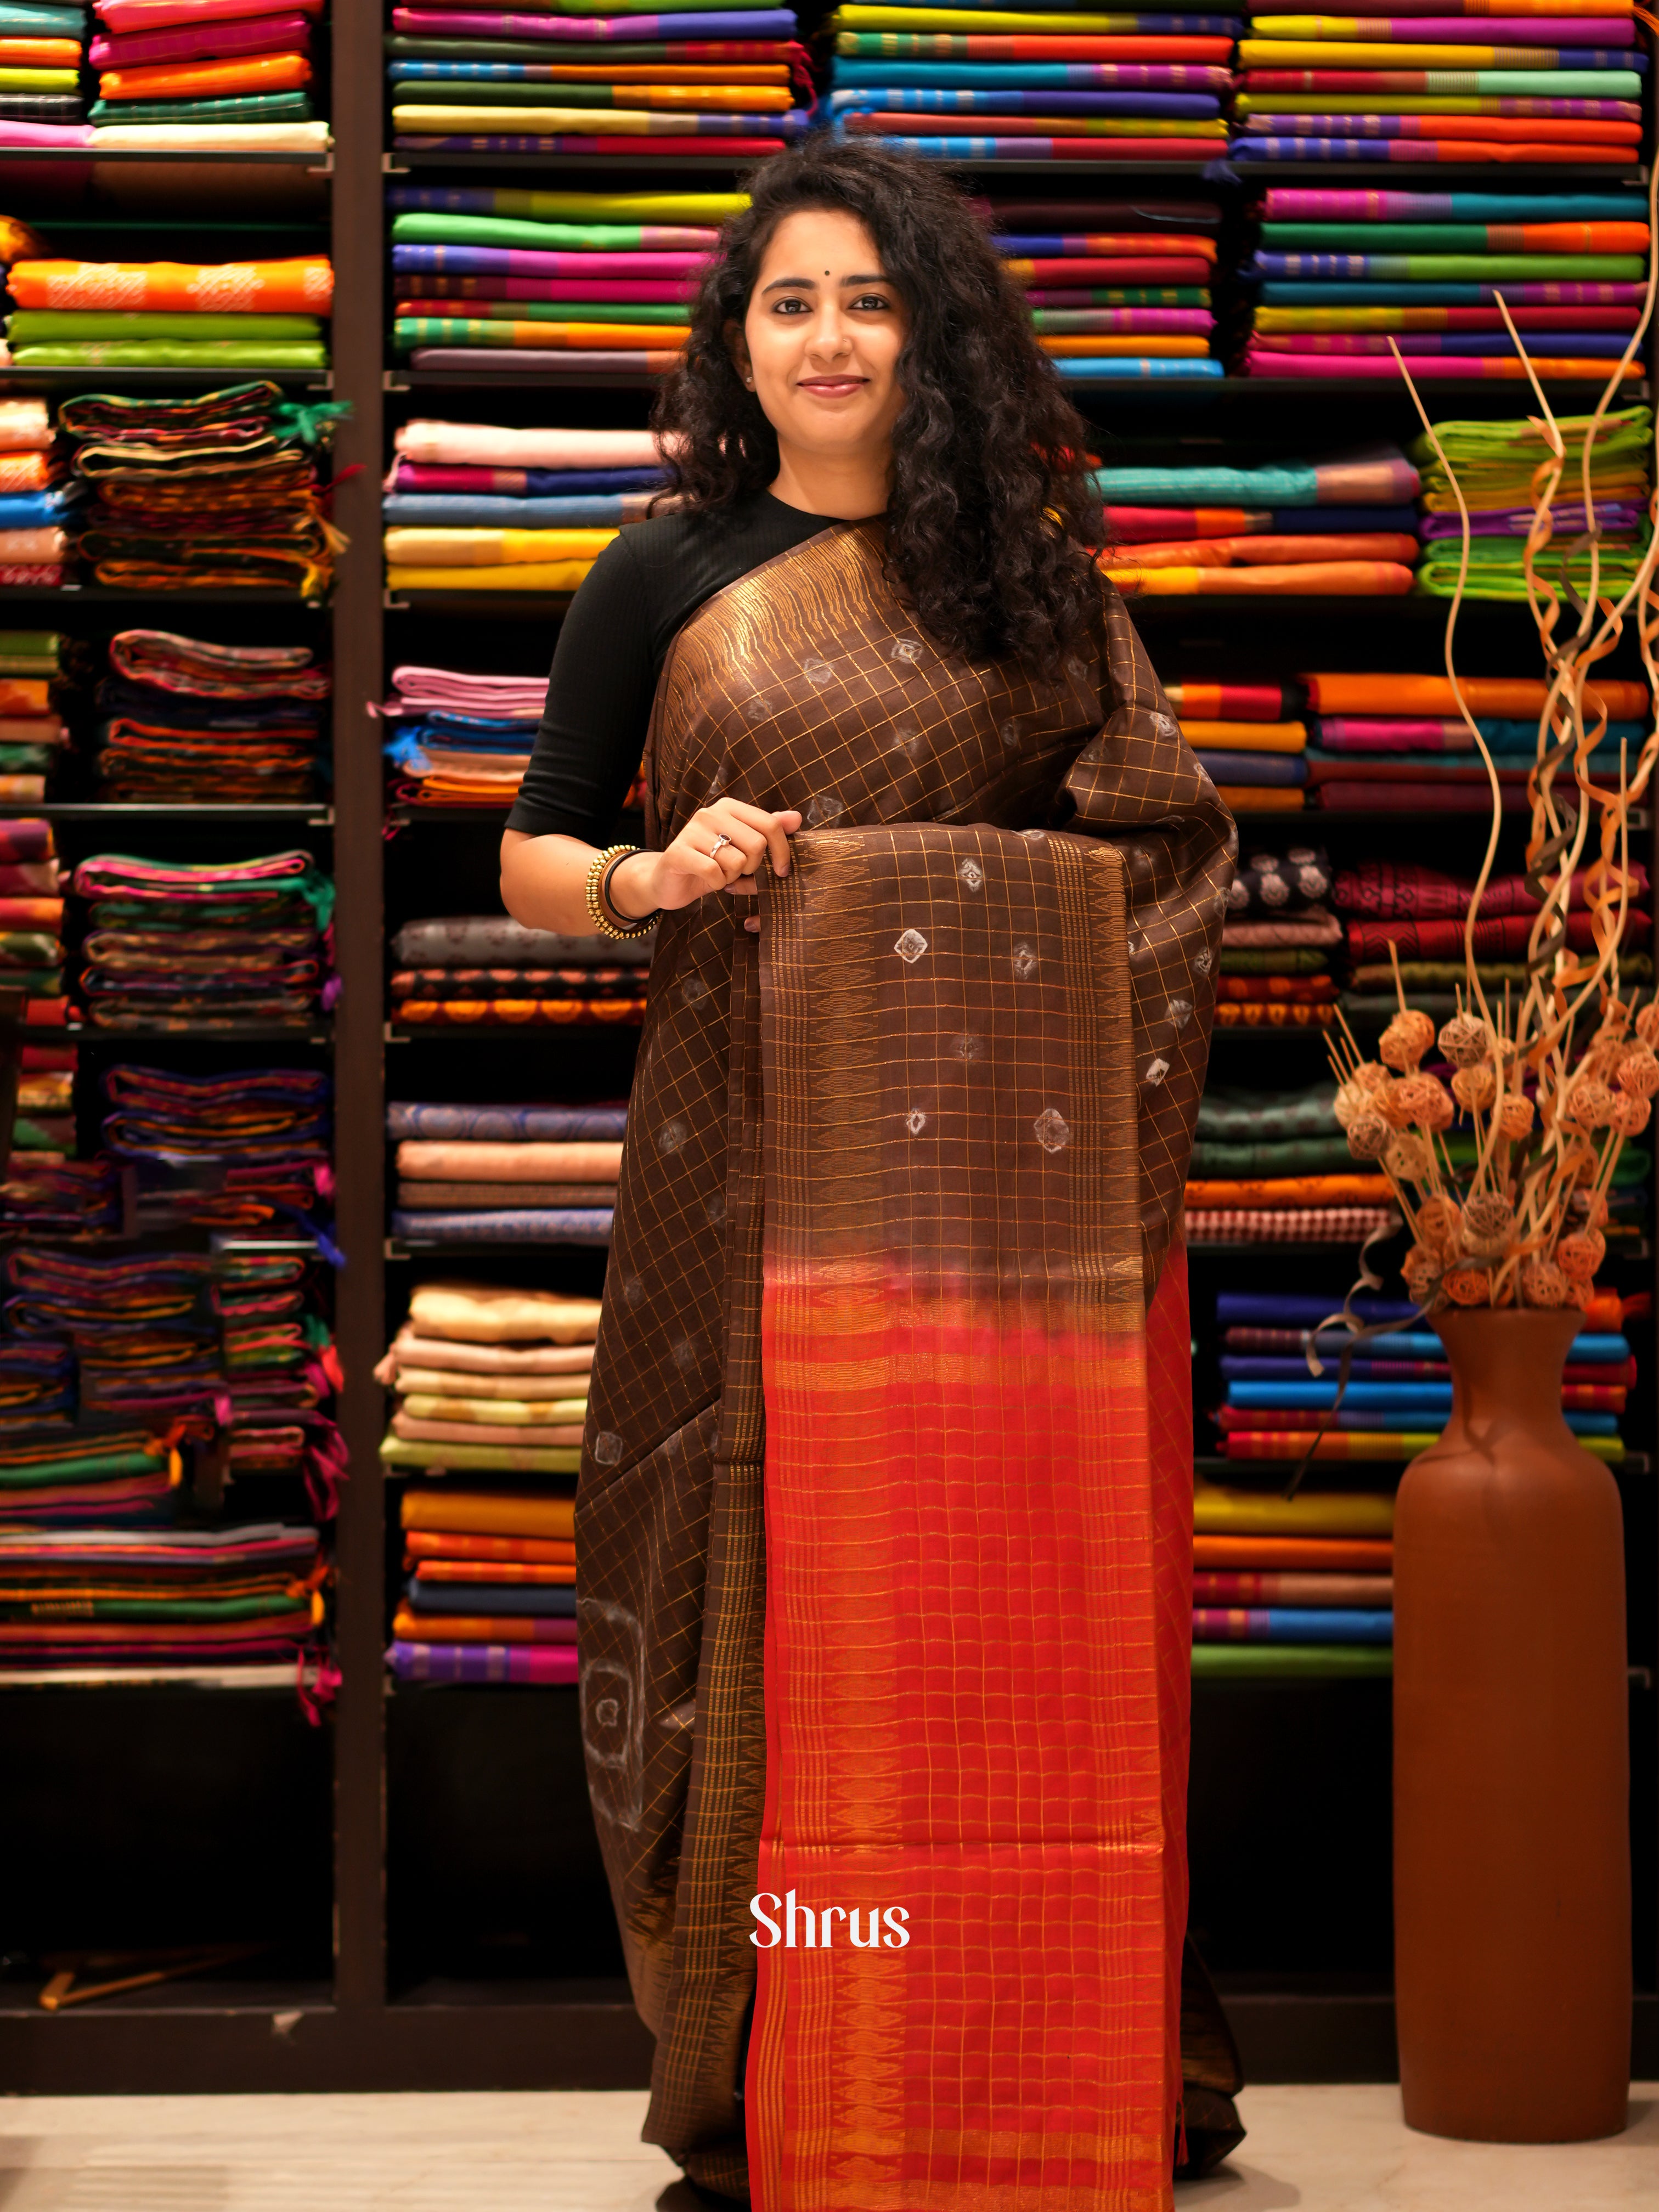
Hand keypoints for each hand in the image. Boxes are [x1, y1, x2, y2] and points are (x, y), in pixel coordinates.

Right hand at [610, 799, 801, 919]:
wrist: (667, 880)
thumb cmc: (711, 863)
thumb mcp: (743, 847)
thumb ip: (768, 830)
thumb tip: (797, 818)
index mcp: (729, 808)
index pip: (770, 825)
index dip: (783, 852)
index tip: (782, 871)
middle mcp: (710, 813)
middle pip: (757, 845)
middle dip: (753, 867)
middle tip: (737, 871)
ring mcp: (692, 831)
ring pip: (737, 862)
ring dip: (732, 877)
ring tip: (719, 874)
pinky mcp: (678, 852)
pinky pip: (715, 873)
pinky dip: (716, 884)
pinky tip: (707, 881)